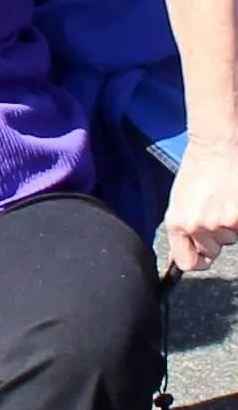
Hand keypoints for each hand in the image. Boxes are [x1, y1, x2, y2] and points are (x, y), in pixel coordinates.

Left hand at [161, 139, 237, 272]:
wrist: (215, 147)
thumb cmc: (196, 170)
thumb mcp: (179, 202)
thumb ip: (183, 228)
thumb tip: (193, 253)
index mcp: (176, 223)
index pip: (186, 262)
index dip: (197, 262)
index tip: (203, 258)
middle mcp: (197, 226)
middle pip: (212, 251)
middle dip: (215, 237)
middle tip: (214, 212)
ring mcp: (221, 222)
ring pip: (230, 240)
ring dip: (229, 226)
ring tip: (224, 202)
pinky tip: (233, 200)